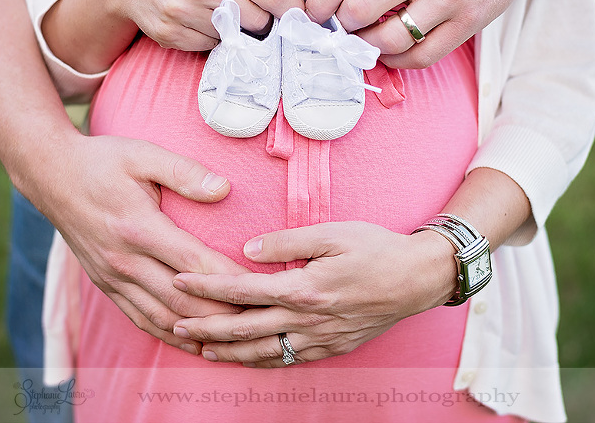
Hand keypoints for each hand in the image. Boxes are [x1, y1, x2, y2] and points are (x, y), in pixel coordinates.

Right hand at [17, 132, 250, 355]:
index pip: (196, 263)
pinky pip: (141, 319)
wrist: (50, 175)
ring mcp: (113, 278)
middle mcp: (125, 260)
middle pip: (183, 300)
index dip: (231, 279)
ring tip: (235, 339)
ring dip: (200, 332)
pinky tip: (194, 342)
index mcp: (139, 228)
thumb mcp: (142, 154)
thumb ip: (184, 171)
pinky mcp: (106, 285)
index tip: (263, 285)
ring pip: (163, 317)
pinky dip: (170, 335)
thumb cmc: (102, 161)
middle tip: (259, 317)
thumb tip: (224, 188)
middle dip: (223, 313)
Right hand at [45, 0, 305, 73]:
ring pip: (233, 38)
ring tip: (217, 16)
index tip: (299, 18)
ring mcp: (183, 11)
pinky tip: (198, 24)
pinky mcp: (170, 34)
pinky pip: (209, 48)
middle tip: (251, 16)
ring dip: (233, 33)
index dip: (292, 11)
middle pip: (258, 22)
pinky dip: (210, 40)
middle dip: (260, 22)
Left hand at [171, 222, 457, 366]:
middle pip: (245, 329)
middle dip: (206, 328)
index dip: (207, 287)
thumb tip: (248, 249)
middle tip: (176, 325)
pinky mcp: (332, 347)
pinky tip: (248, 358)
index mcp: (304, 288)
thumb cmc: (377, 249)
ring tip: (202, 350)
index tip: (179, 281)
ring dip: (229, 352)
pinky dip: (262, 361)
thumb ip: (288, 241)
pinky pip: (289, 360)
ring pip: (264, 352)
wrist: (418, 279)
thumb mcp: (334, 233)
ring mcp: (320, 338)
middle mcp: (308, 319)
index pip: (242, 290)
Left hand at [305, 0, 567, 67]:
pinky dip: (397, 60)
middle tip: (340, 27)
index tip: (313, 14)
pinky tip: (390, 51)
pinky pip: (421, 57)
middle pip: (360, 12)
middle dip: (341, 26)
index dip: (320, 2)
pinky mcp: (470, 21)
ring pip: (388, 40)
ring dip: (366, 47)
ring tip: (363, 40)